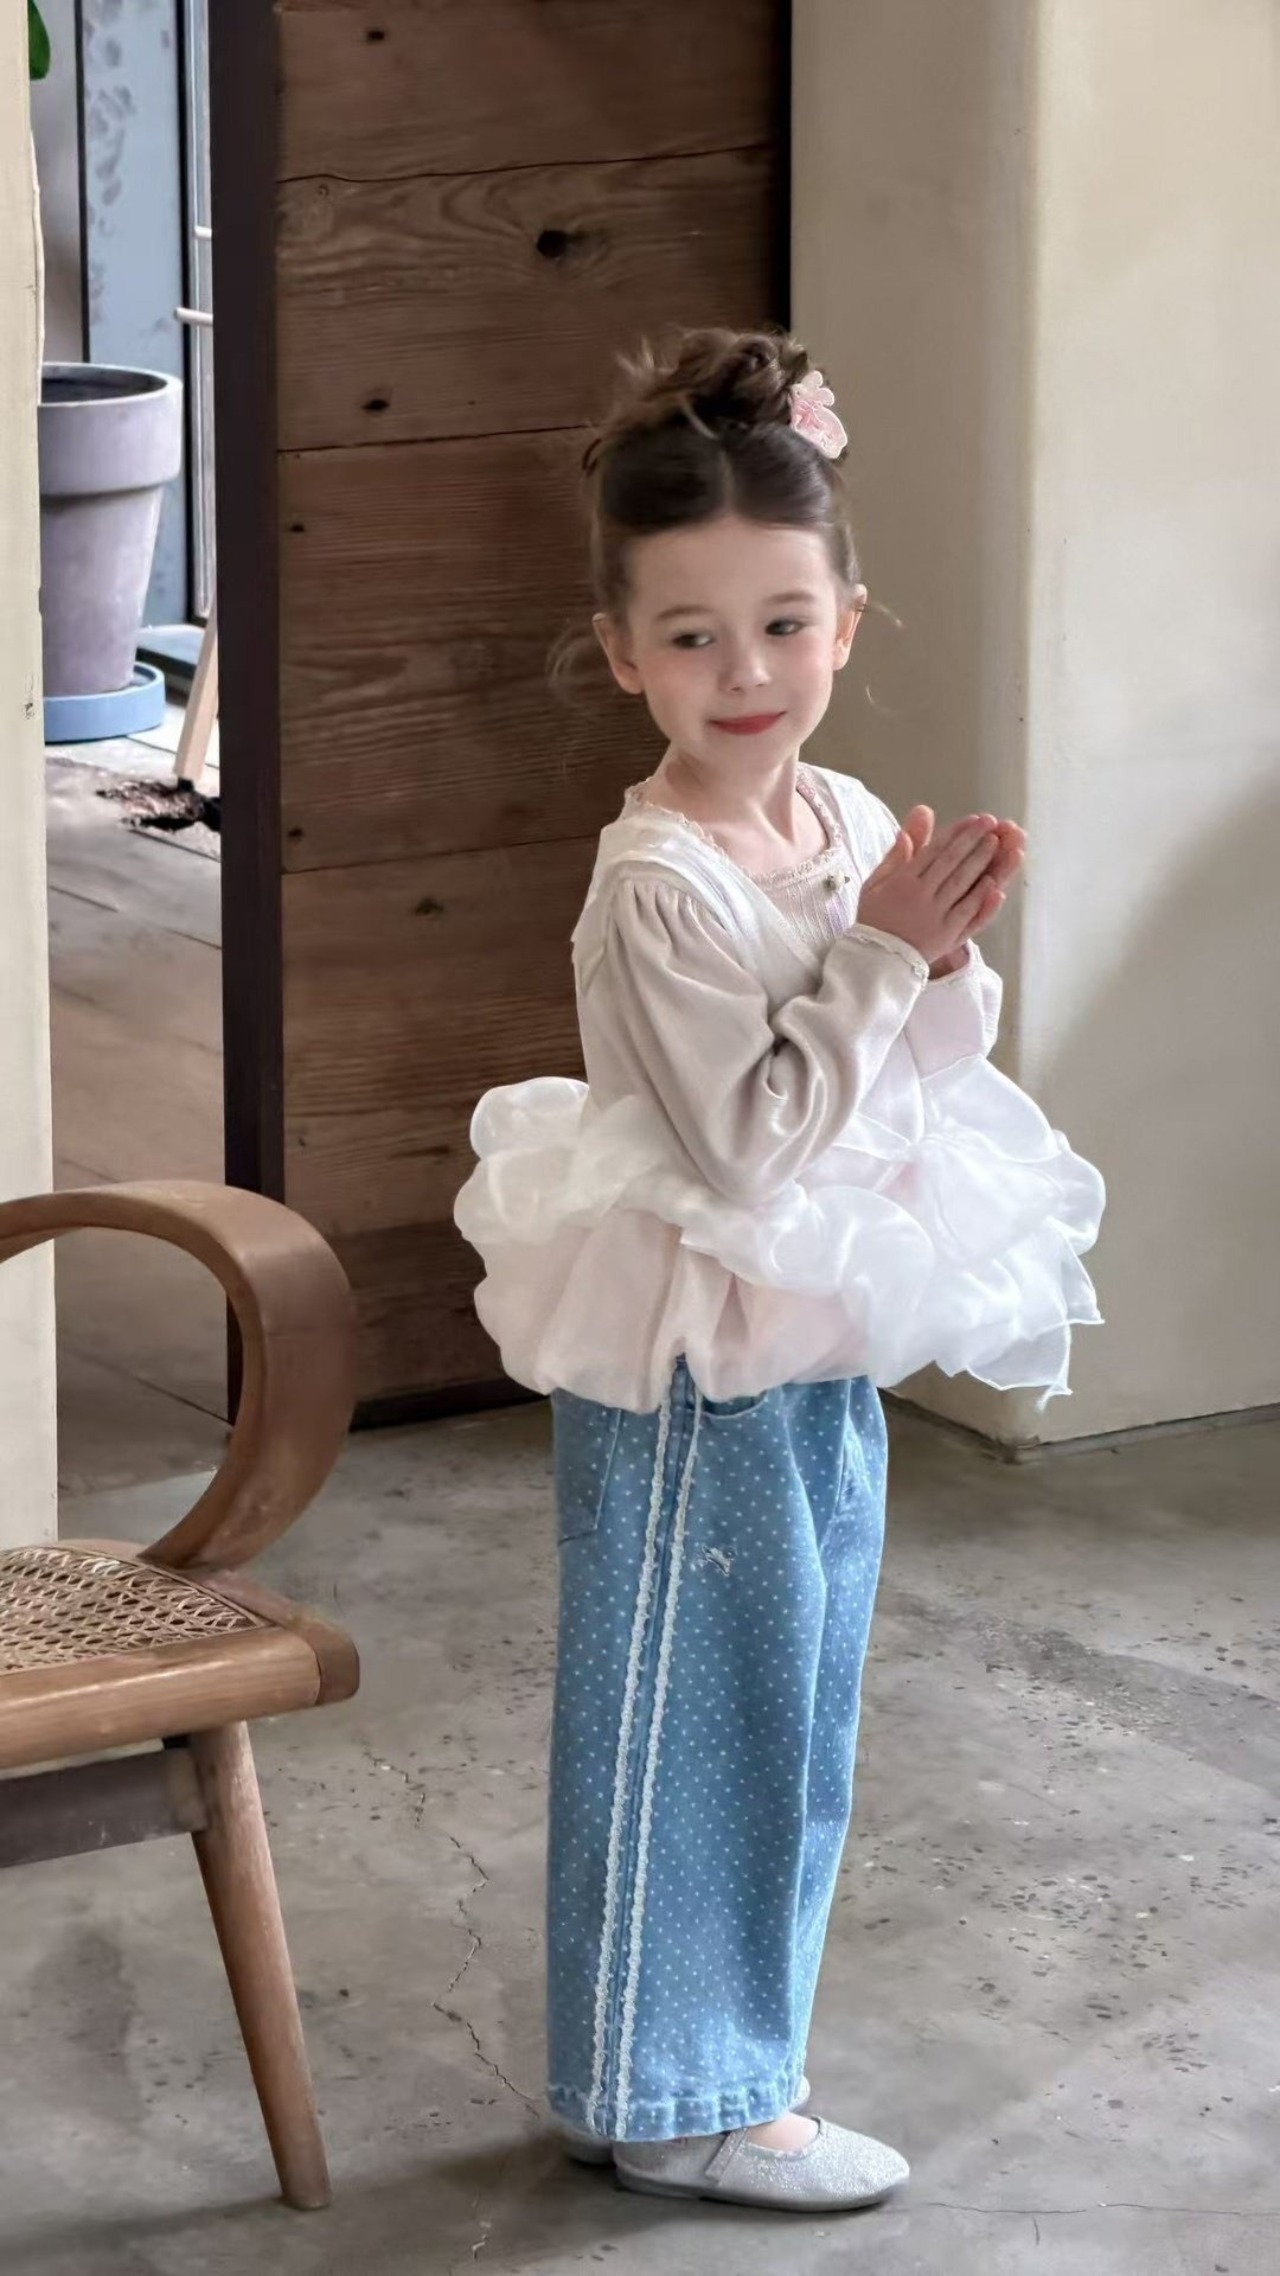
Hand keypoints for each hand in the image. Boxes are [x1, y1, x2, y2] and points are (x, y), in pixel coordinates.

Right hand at [858, 807, 1009, 969]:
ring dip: (981, 862)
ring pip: (962, 884)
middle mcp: (921, 896)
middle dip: (973, 840)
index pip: (934, 851)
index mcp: (903, 882)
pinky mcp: (947, 936)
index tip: (973, 820)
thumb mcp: (876, 883)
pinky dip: (981, 897)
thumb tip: (910, 828)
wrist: (875, 961)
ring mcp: (936, 916)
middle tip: (991, 823)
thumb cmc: (875, 919)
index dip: (956, 833)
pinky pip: (967, 913)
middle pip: (951, 863)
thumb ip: (896, 854)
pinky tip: (993, 883)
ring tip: (996, 843)